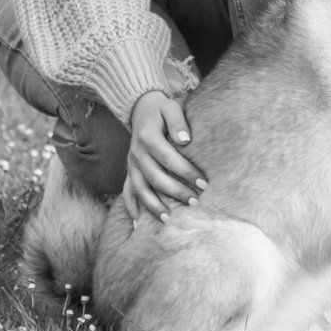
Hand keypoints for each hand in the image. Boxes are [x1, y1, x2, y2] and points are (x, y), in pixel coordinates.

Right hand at [124, 91, 205, 221]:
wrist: (140, 109)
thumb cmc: (161, 110)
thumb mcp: (171, 108)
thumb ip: (178, 122)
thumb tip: (185, 140)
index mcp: (148, 137)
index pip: (169, 159)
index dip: (186, 172)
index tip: (204, 183)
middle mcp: (136, 153)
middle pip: (155, 177)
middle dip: (175, 192)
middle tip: (195, 202)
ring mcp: (131, 164)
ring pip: (140, 188)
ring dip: (153, 205)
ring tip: (169, 219)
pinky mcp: (129, 170)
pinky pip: (127, 191)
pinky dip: (131, 206)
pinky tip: (137, 222)